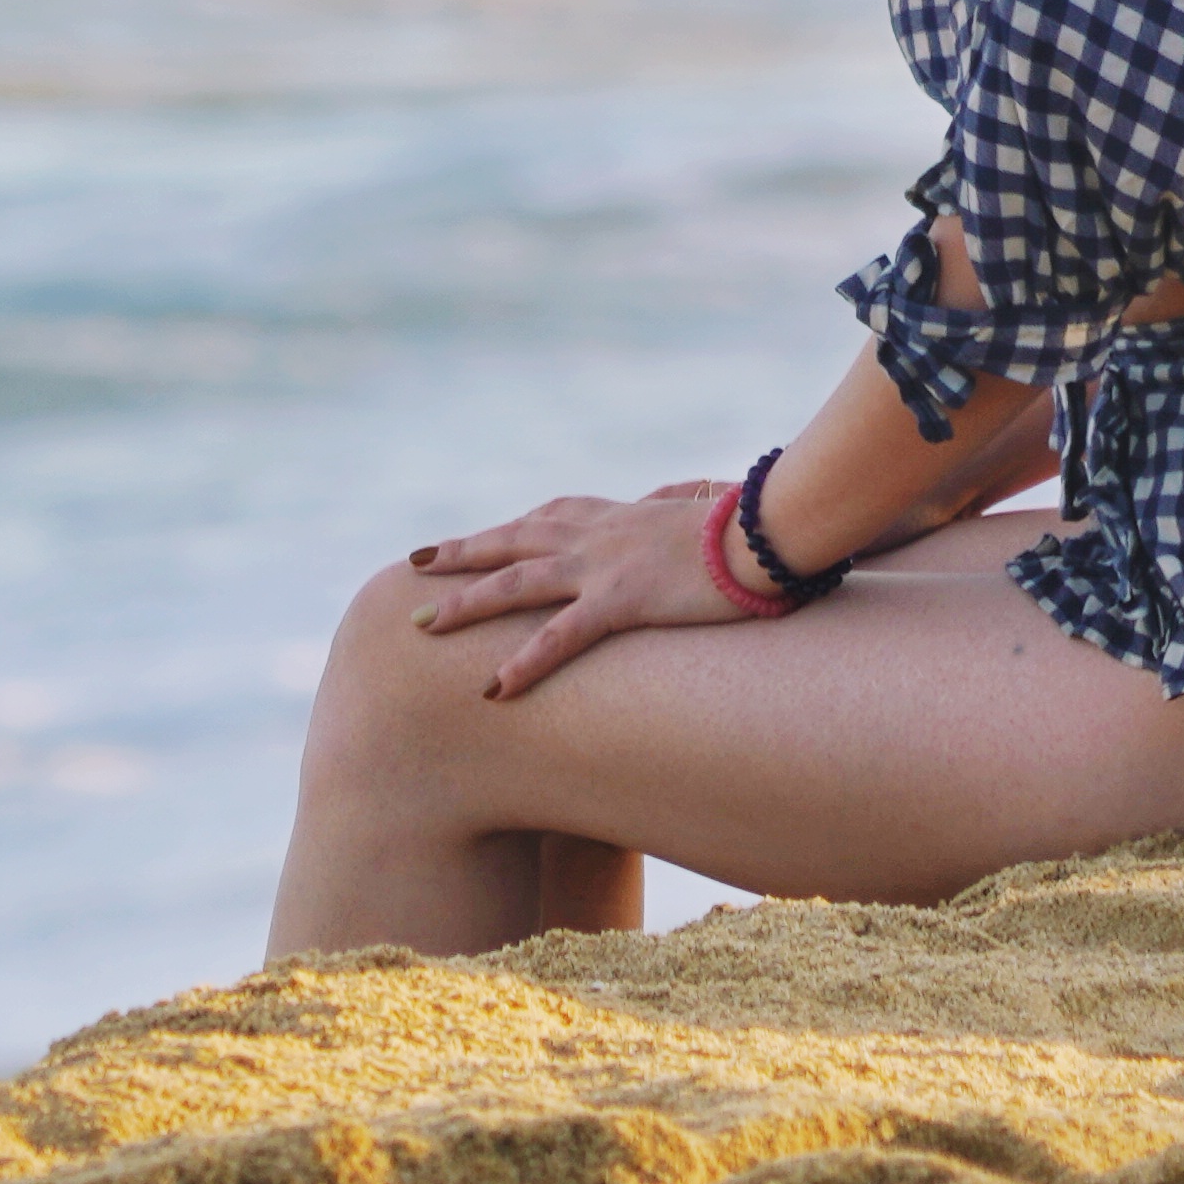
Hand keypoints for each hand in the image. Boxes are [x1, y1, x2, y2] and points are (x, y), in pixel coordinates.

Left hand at [400, 481, 749, 700]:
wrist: (770, 528)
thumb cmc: (746, 522)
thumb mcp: (700, 510)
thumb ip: (678, 504)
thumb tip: (688, 496)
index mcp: (613, 515)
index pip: (541, 519)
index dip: (500, 532)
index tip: (465, 541)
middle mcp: (595, 533)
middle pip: (510, 542)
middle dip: (459, 555)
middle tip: (414, 566)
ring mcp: (603, 564)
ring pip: (516, 583)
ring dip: (465, 603)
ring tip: (421, 625)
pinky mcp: (623, 599)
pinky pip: (561, 636)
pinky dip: (525, 662)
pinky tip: (494, 687)